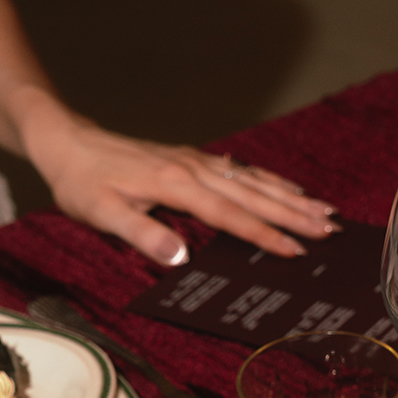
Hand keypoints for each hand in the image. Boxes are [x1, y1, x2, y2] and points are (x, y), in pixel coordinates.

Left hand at [23, 106, 338, 265]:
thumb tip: (180, 257)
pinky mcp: (190, 158)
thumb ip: (141, 234)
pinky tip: (284, 187)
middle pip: (252, 194)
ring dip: (289, 196)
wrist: (67, 141)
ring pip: (252, 179)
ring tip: (323, 210)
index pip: (230, 215)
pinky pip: (239, 169)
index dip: (264, 235)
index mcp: (175, 184)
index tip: (295, 251)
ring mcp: (194, 160)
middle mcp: (192, 168)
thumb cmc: (81, 182)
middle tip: (330, 229)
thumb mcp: (101, 213)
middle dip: (294, 213)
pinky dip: (267, 179)